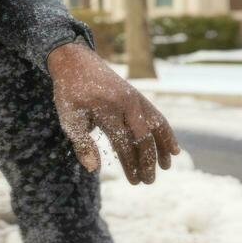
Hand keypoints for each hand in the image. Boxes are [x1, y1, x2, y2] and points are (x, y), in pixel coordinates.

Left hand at [46, 40, 179, 185]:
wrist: (75, 62)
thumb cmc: (69, 93)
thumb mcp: (68, 118)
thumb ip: (82, 143)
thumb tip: (94, 169)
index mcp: (107, 110)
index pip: (124, 143)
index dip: (131, 164)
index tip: (135, 181)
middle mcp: (125, 103)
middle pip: (143, 137)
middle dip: (148, 160)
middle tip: (148, 181)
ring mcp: (134, 98)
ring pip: (155, 125)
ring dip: (162, 147)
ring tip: (166, 166)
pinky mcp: (137, 95)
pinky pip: (156, 114)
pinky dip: (165, 130)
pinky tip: (173, 147)